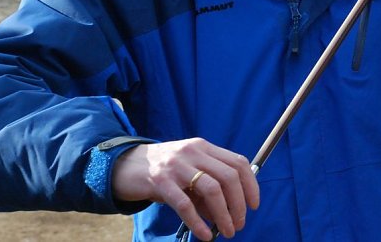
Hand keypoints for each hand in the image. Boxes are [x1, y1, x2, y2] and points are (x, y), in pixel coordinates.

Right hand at [112, 138, 259, 239]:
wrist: (126, 165)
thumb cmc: (164, 172)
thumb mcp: (189, 174)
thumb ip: (208, 191)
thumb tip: (227, 214)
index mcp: (204, 147)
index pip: (237, 163)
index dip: (250, 185)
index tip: (254, 205)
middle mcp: (193, 152)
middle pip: (228, 177)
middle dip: (238, 204)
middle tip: (240, 223)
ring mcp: (177, 165)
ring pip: (211, 190)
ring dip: (223, 214)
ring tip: (227, 231)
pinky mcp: (160, 181)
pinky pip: (185, 204)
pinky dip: (198, 222)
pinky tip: (204, 234)